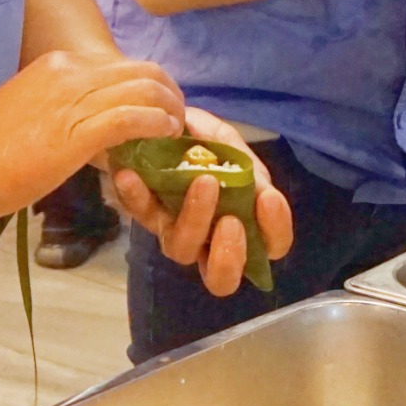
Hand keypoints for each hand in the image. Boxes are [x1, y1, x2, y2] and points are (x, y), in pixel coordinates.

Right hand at [0, 50, 184, 217]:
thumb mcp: (36, 109)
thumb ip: (69, 108)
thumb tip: (103, 125)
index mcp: (61, 65)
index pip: (125, 66)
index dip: (152, 86)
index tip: (161, 109)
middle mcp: (72, 72)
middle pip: (144, 70)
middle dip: (170, 94)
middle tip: (178, 120)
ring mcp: (75, 98)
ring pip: (145, 89)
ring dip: (170, 109)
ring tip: (177, 131)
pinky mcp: (78, 129)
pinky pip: (132, 116)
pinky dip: (157, 124)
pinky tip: (164, 137)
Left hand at [110, 107, 295, 299]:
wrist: (166, 125)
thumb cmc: (208, 143)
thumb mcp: (233, 147)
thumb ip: (247, 167)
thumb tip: (259, 189)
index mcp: (243, 223)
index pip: (269, 248)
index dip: (274, 234)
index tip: (269, 200)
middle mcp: (208, 240)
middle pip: (222, 279)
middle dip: (229, 257)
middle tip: (232, 221)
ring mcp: (174, 230)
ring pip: (181, 250)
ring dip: (196, 220)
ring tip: (205, 181)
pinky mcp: (144, 212)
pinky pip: (139, 211)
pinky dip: (135, 195)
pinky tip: (130, 175)